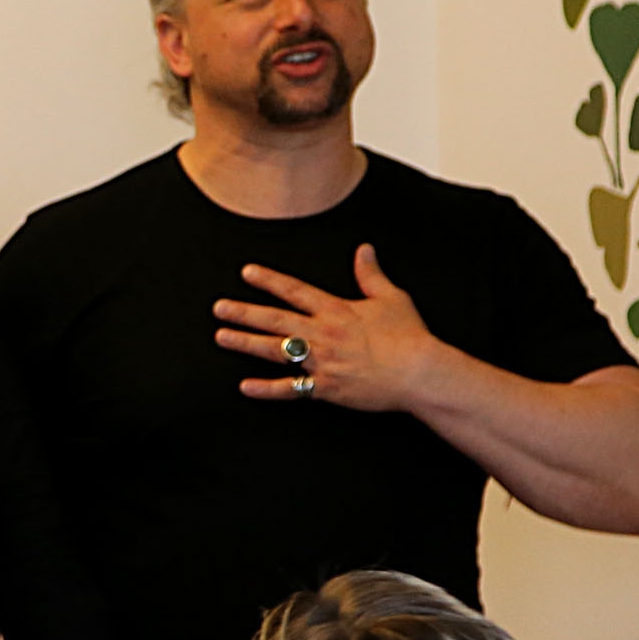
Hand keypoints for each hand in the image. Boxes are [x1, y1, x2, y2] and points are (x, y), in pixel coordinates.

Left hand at [214, 243, 440, 411]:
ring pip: (276, 350)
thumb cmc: (408, 336)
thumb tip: (364, 250)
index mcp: (336, 310)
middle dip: (244, 312)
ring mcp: (322, 362)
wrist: (419, 372)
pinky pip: (291, 389)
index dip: (269, 280)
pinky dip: (267, 389)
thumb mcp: (391, 298)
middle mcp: (323, 334)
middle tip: (219, 308)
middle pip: (276, 319)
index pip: (295, 291)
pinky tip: (245, 386)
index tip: (247, 273)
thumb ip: (371, 274)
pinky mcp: (326, 388)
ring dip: (246, 343)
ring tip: (222, 337)